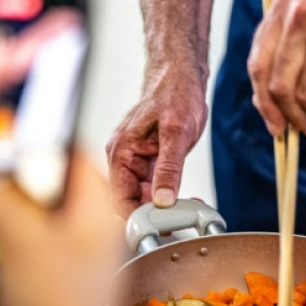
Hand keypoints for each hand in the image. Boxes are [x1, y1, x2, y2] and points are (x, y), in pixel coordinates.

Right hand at [106, 68, 207, 217]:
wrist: (182, 77)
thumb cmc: (174, 93)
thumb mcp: (176, 132)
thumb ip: (169, 168)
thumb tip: (162, 199)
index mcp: (121, 151)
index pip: (118, 197)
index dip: (135, 216)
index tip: (157, 227)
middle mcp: (124, 158)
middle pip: (130, 201)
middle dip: (153, 215)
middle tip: (179, 220)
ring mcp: (137, 161)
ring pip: (144, 198)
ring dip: (163, 208)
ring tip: (188, 208)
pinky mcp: (150, 162)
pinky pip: (154, 188)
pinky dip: (169, 197)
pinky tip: (186, 199)